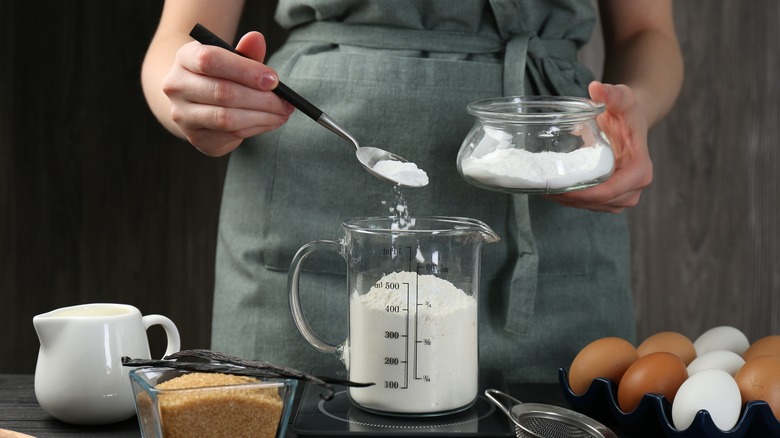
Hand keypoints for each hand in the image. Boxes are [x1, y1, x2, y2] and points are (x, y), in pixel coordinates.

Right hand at [162, 31, 293, 155]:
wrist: (195, 102)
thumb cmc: (220, 75)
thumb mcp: (231, 59)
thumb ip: (246, 52)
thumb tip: (257, 38)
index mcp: (185, 58)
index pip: (210, 60)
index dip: (245, 71)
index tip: (274, 80)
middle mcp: (176, 86)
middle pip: (223, 93)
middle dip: (262, 99)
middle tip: (286, 103)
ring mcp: (183, 115)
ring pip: (227, 119)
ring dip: (262, 117)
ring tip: (282, 113)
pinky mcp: (196, 137)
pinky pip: (231, 134)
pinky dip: (257, 128)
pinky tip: (270, 122)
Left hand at [545, 81, 652, 212]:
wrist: (631, 122)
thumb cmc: (627, 111)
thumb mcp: (623, 99)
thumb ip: (612, 94)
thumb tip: (596, 88)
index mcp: (639, 170)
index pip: (609, 191)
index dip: (584, 194)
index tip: (559, 188)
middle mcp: (635, 188)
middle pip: (599, 202)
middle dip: (571, 199)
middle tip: (544, 187)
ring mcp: (624, 196)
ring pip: (593, 207)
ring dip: (569, 202)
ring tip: (545, 189)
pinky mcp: (612, 199)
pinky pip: (591, 205)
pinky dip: (572, 201)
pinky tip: (554, 191)